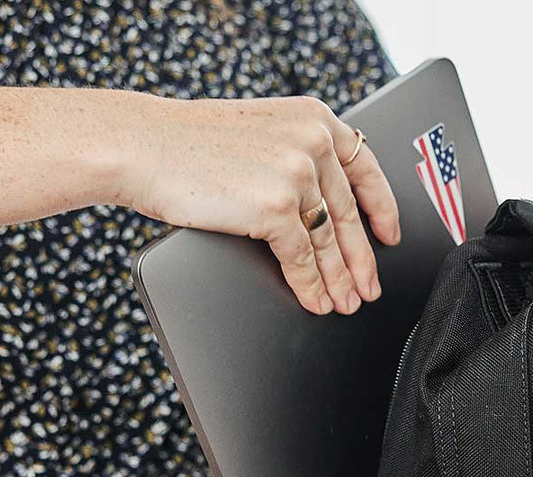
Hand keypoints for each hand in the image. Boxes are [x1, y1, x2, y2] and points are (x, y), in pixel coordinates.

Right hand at [125, 94, 400, 314]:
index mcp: (314, 118)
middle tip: (369, 288)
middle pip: (349, 214)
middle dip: (361, 260)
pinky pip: (302, 258)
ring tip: (345, 303)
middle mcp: (313, 142)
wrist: (143, 145)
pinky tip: (316, 301)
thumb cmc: (189, 142)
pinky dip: (311, 286)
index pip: (365, 168)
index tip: (389, 235)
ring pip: (328, 241)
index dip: (382, 208)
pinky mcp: (276, 208)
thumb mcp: (261, 133)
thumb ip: (297, 156)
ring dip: (339, 280)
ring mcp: (296, 175)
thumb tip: (322, 205)